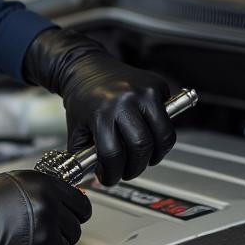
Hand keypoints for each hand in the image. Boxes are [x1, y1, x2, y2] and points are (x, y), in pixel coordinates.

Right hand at [0, 170, 91, 244]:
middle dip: (60, 231)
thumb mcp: (14, 182)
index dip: (75, 212)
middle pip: (75, 229)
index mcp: (44, 188)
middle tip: (42, 231)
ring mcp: (45, 237)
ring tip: (29, 244)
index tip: (71, 216)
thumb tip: (61, 197)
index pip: (82, 205)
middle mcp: (48, 211)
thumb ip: (42, 188)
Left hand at [23, 27, 175, 185]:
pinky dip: (161, 134)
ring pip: (162, 136)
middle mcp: (124, 101)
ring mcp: (143, 92)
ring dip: (155, 155)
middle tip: (128, 171)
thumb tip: (97, 178)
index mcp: (100, 112)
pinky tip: (149, 137)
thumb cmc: (81, 97)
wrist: (84, 66)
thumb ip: (84, 155)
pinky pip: (168, 119)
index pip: (113, 154)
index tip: (110, 177)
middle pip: (141, 147)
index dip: (112, 173)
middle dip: (136, 167)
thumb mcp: (76, 128)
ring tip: (143, 158)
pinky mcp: (155, 86)